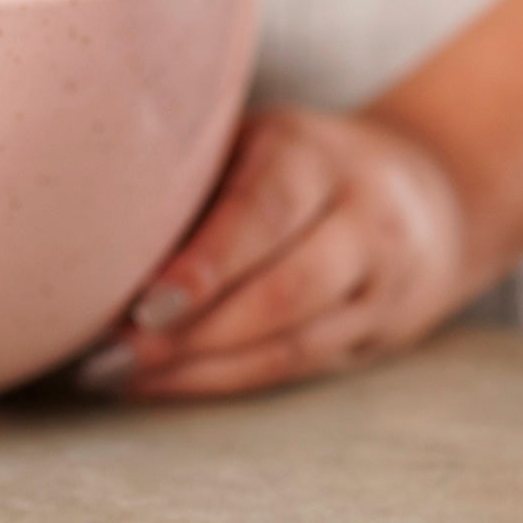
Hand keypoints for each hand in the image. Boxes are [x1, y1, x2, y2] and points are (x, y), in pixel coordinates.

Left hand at [77, 107, 471, 397]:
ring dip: (199, 368)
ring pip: (291, 343)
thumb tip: (87, 232)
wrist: (434, 189)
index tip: (142, 305)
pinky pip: (294, 367)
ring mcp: (378, 284)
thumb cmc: (296, 161)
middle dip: (193, 332)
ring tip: (119, 375)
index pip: (264, 214)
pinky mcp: (377, 335)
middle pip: (283, 291)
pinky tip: (155, 383)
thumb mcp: (255, 139)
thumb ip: (191, 176)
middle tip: (114, 354)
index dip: (204, 266)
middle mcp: (360, 219)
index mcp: (314, 156)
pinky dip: (220, 381)